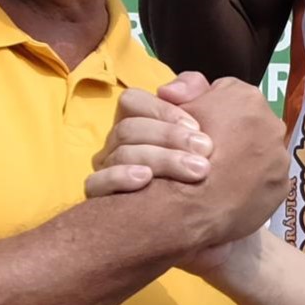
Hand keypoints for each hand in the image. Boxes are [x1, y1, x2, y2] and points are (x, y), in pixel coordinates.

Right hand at [85, 71, 215, 196]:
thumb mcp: (209, 118)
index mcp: (137, 123)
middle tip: (207, 151)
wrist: (208, 214)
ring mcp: (106, 170)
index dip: (162, 110)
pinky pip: (95, 184)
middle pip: (128, 129)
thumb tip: (168, 91)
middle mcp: (117, 145)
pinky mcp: (101, 198)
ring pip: (120, 155)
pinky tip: (147, 179)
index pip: (131, 101)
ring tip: (196, 171)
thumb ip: (193, 90)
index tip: (197, 126)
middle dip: (169, 137)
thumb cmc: (203, 161)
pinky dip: (119, 177)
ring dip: (161, 159)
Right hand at [177, 76, 289, 272]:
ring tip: (220, 175)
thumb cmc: (180, 151)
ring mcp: (280, 156)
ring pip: (262, 152)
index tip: (196, 128)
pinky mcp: (282, 186)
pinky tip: (232, 192)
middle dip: (234, 133)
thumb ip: (183, 88)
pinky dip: (253, 184)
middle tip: (207, 152)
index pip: (228, 94)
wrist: (191, 203)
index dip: (210, 110)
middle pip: (250, 123)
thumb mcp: (174, 109)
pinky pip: (267, 180)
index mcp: (246, 96)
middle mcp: (271, 122)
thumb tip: (179, 87)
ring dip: (246, 159)